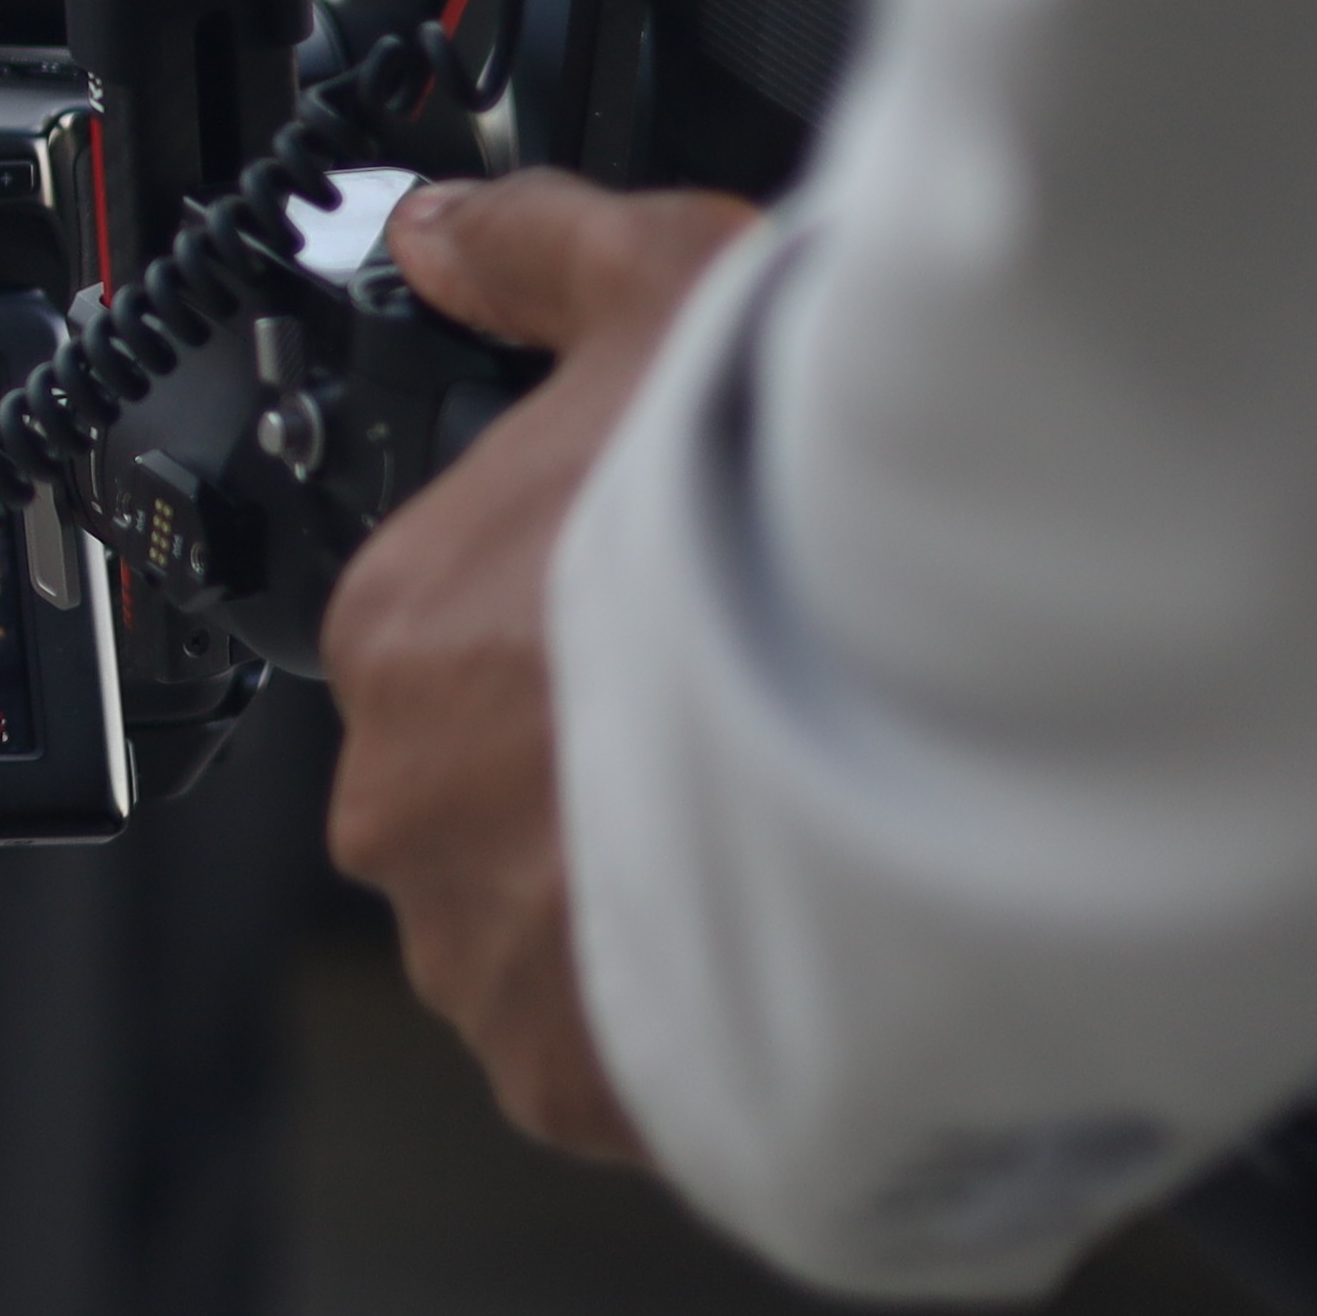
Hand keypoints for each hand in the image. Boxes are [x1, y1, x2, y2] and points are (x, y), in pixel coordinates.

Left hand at [318, 169, 760, 1163]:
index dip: (582, 650)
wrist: (917, 703)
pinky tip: (801, 956)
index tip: (675, 648)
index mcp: (399, 631)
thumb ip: (541, 256)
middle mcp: (406, 804)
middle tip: (759, 746)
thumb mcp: (667, 294)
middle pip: (498, 805)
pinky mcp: (583, 1085)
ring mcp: (486, 956)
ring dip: (657, 912)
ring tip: (802, 849)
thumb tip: (446, 230)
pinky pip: (628, 1072)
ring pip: (558, 946)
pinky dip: (708, 1034)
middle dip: (610, 787)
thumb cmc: (789, 505)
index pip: (455, 653)